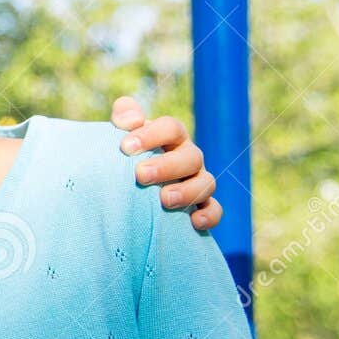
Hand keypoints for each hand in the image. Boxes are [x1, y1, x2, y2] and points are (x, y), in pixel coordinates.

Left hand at [111, 96, 221, 230]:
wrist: (132, 186)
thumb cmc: (128, 156)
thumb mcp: (124, 135)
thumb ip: (124, 116)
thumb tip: (131, 119)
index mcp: (171, 137)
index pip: (171, 128)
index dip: (151, 135)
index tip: (125, 147)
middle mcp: (189, 156)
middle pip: (191, 156)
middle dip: (167, 166)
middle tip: (141, 175)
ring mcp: (198, 181)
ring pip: (206, 183)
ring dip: (188, 191)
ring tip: (165, 199)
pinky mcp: (202, 205)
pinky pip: (214, 210)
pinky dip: (209, 215)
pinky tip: (194, 222)